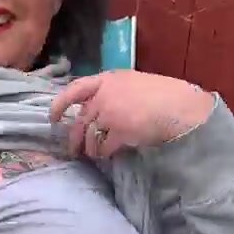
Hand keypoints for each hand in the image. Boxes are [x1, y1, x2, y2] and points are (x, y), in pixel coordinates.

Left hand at [50, 70, 215, 158]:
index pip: (75, 89)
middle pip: (80, 120)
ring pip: (89, 136)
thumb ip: (112, 94)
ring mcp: (110, 112)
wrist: (179, 107)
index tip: (53, 117)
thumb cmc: (162, 96)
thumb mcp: (133, 85)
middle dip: (74, 138)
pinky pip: (103, 147)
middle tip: (72, 150)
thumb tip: (96, 114)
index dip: (60, 104)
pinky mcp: (118, 130)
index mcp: (108, 79)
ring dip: (90, 148)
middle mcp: (105, 94)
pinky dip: (104, 153)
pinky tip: (109, 155)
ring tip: (94, 154)